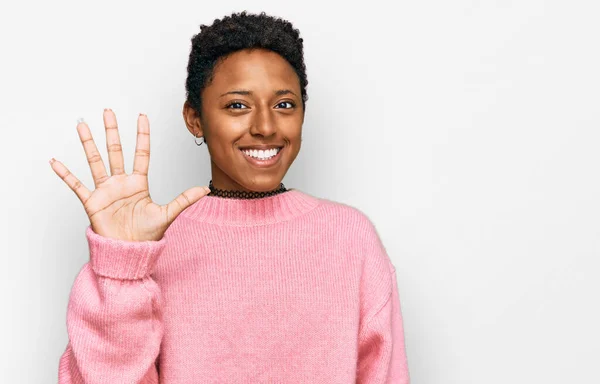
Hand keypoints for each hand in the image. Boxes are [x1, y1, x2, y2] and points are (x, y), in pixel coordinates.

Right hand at [50, 109, 209, 241]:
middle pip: (115, 151)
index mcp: (139, 183)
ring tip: (82, 126)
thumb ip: (184, 199)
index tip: (142, 116)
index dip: (142, 135)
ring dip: (88, 143)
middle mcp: (121, 183)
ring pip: (95, 161)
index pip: (141, 153)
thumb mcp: (168, 214)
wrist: (129, 252)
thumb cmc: (147, 236)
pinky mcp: (92, 202)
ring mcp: (105, 190)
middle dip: (112, 131)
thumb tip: (206, 189)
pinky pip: (76, 185)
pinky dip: (66, 174)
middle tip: (108, 112)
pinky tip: (56, 162)